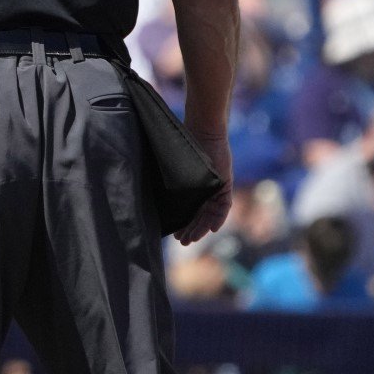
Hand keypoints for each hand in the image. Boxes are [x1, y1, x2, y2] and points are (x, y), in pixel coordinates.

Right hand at [176, 130, 231, 245]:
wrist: (203, 131)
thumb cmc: (186, 144)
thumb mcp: (177, 168)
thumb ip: (171, 181)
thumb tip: (148, 191)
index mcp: (195, 188)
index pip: (190, 211)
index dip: (183, 224)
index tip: (174, 234)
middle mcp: (207, 191)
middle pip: (200, 216)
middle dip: (191, 230)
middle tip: (182, 242)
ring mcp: (217, 189)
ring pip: (210, 215)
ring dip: (202, 228)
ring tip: (191, 239)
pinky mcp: (226, 185)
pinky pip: (224, 207)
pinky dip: (219, 218)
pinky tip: (214, 229)